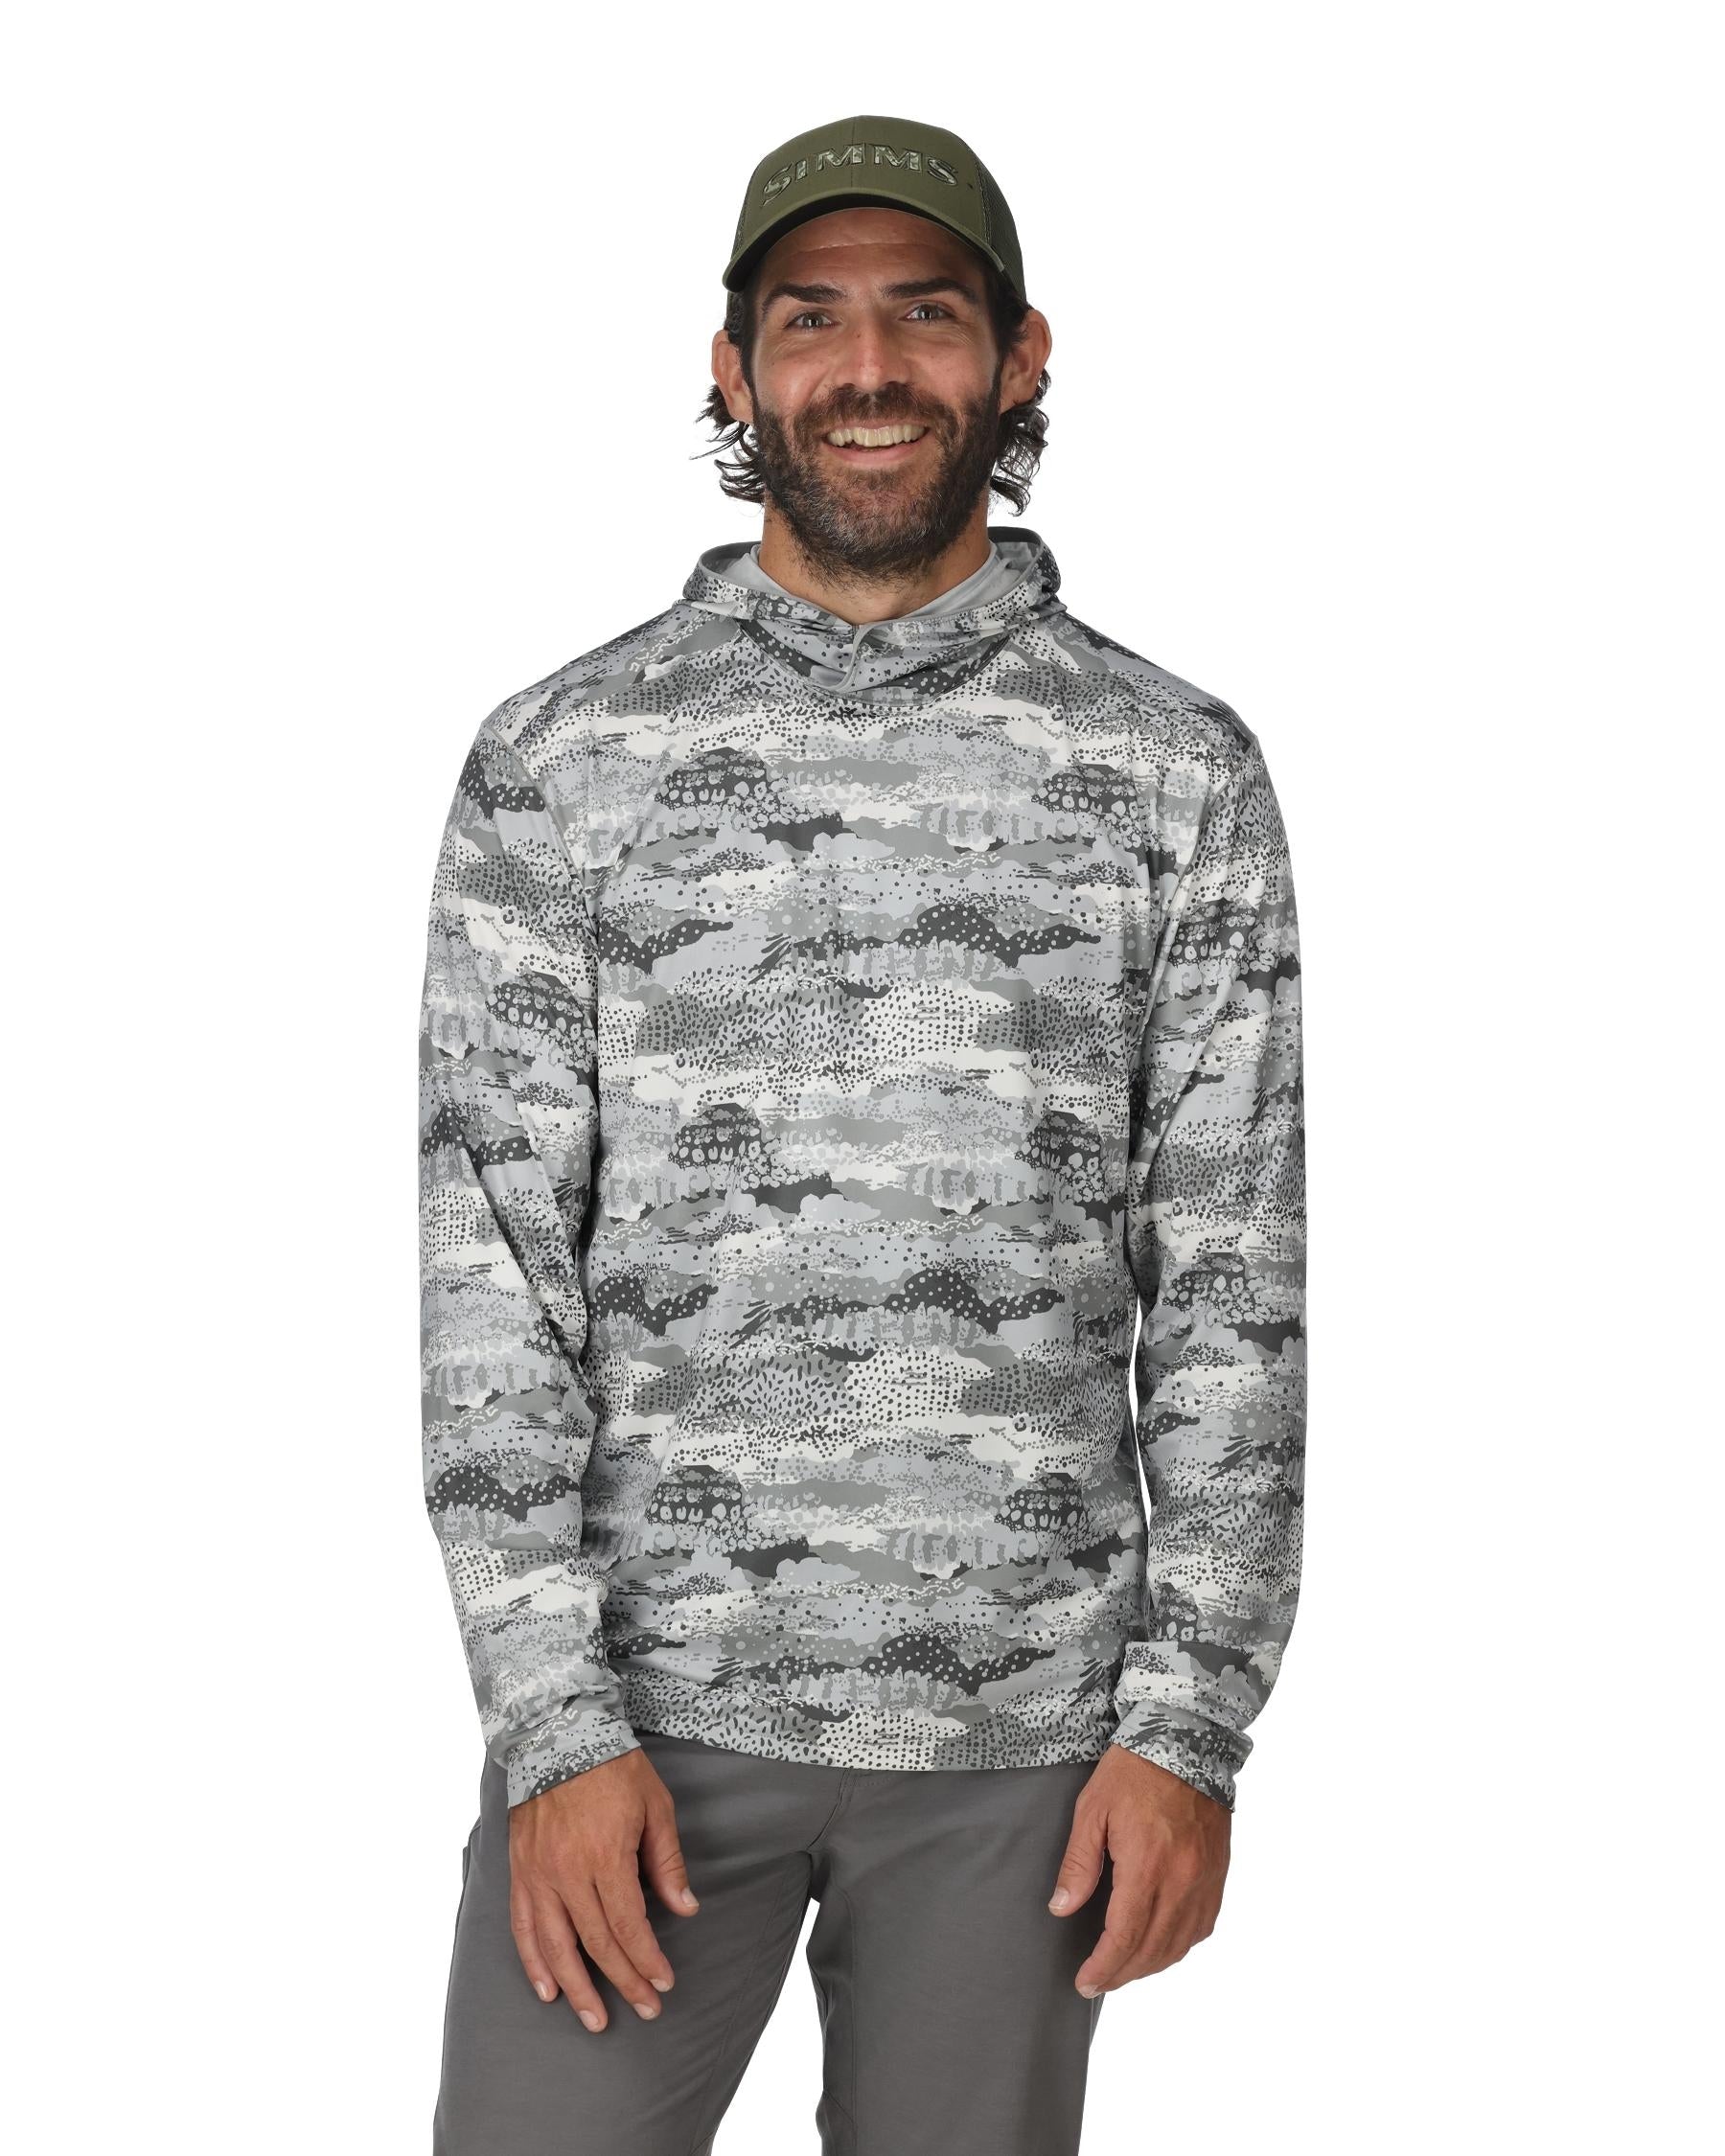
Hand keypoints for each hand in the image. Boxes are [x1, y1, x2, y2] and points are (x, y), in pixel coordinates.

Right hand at [507, 1747, 699, 2031]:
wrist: (559, 1733)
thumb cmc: (614, 1767)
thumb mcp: (655, 1806)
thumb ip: (666, 1861)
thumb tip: (685, 1908)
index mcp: (605, 1856)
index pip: (627, 1925)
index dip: (646, 1960)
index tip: (663, 1983)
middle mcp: (567, 1872)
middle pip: (596, 1943)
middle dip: (623, 1981)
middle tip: (644, 2009)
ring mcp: (538, 1874)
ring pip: (554, 1946)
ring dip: (576, 1988)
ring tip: (594, 2018)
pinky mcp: (519, 1871)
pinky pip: (522, 1926)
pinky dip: (533, 1962)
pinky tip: (548, 1988)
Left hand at [1047, 1744, 1229, 1994]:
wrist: (1185, 1740)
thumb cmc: (1134, 1770)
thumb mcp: (1092, 1809)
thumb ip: (1079, 1864)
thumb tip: (1062, 1908)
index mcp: (1147, 1865)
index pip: (1124, 1937)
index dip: (1103, 1967)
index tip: (1085, 1981)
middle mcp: (1182, 1880)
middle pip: (1153, 1949)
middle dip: (1122, 1973)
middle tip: (1098, 1981)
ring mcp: (1205, 1879)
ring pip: (1180, 1944)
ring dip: (1151, 1965)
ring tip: (1124, 1968)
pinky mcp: (1218, 1873)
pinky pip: (1202, 1926)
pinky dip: (1180, 1945)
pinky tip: (1161, 1944)